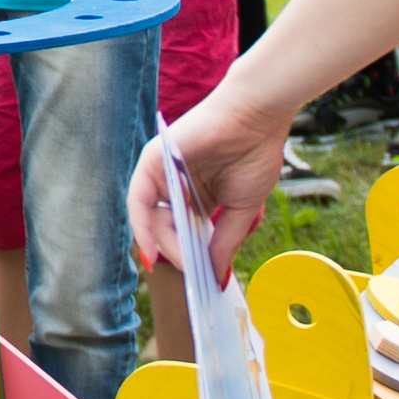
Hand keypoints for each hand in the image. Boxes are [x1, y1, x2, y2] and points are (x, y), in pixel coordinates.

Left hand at [132, 98, 290, 268]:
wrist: (260, 117)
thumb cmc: (255, 155)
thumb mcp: (241, 209)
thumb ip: (225, 242)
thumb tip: (217, 278)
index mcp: (195, 193)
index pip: (182, 231)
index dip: (188, 256)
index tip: (199, 281)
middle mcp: (174, 183)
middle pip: (164, 228)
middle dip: (177, 254)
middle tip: (193, 275)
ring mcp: (162, 172)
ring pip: (151, 217)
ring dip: (165, 245)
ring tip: (185, 266)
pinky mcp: (153, 160)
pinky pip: (138, 199)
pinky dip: (142, 226)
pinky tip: (152, 250)